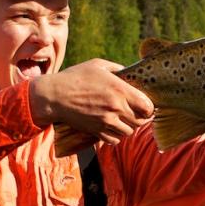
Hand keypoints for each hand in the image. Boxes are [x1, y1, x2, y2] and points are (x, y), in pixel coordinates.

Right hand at [28, 59, 154, 144]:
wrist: (54, 96)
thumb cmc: (76, 77)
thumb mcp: (98, 65)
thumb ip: (117, 69)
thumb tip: (129, 73)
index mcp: (119, 90)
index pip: (147, 106)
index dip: (150, 108)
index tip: (146, 105)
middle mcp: (116, 107)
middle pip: (141, 121)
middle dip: (142, 118)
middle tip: (138, 113)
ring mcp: (106, 121)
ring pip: (129, 132)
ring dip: (129, 127)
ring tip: (124, 120)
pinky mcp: (97, 131)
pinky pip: (115, 140)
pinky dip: (116, 136)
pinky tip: (113, 127)